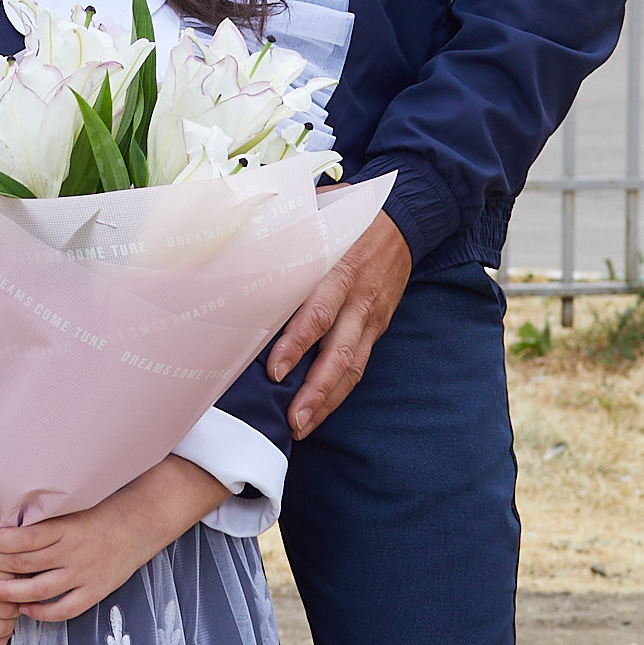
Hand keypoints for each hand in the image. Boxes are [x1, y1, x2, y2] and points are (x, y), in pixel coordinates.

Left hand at [0, 455, 222, 625]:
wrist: (143, 522)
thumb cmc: (105, 508)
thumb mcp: (75, 504)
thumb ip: (47, 513)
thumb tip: (8, 512)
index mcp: (68, 528)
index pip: (25, 538)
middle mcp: (74, 553)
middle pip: (24, 563)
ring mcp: (84, 575)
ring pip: (38, 590)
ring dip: (8, 591)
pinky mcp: (94, 592)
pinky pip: (63, 609)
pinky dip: (41, 611)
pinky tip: (24, 607)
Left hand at [266, 208, 412, 438]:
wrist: (405, 221)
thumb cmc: (348, 218)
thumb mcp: (320, 218)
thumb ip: (287, 235)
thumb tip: (239, 243)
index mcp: (340, 270)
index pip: (318, 312)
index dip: (297, 343)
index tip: (275, 369)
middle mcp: (358, 300)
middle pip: (339, 352)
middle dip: (316, 390)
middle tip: (293, 419)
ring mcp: (370, 317)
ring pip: (352, 367)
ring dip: (328, 400)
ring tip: (302, 426)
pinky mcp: (376, 328)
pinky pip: (359, 364)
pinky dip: (339, 390)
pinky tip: (319, 410)